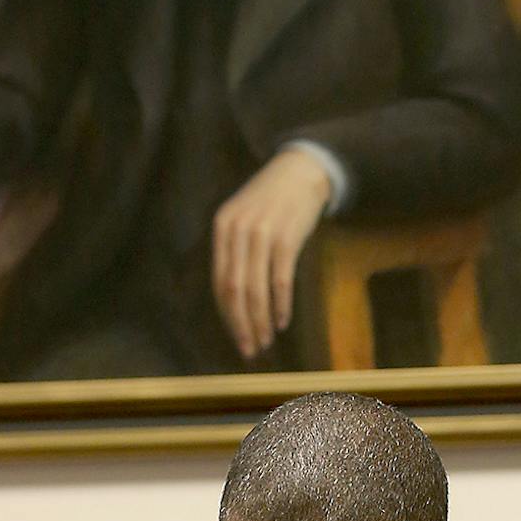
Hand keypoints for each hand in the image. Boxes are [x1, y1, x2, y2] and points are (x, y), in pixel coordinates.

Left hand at [212, 148, 331, 359]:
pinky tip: (282, 321)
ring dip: (261, 320)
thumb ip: (234, 250)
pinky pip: (280, 279)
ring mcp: (262, 234)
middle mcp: (237, 232)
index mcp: (222, 229)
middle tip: (250, 349)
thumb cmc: (272, 199)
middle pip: (234, 290)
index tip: (236, 337)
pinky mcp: (287, 237)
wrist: (301, 171)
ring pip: (256, 288)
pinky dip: (281, 304)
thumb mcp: (242, 218)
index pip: (219, 282)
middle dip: (241, 324)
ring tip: (266, 340)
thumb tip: (233, 297)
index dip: (227, 315)